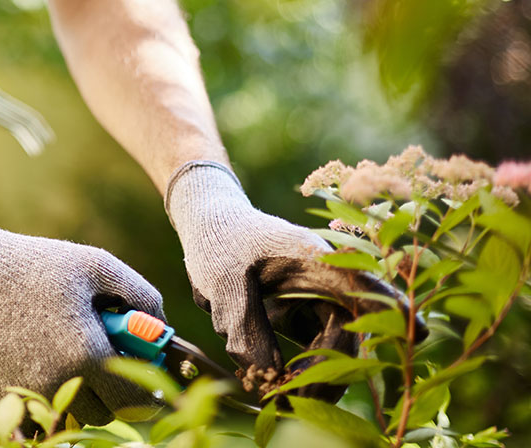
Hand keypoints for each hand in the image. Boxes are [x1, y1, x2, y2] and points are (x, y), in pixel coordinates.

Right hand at [0, 200, 163, 424]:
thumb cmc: (31, 264)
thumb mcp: (94, 265)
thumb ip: (140, 294)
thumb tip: (162, 325)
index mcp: (87, 354)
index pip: (135, 400)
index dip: (148, 392)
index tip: (148, 378)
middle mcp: (57, 383)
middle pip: (104, 415)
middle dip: (110, 392)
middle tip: (102, 358)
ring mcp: (25, 394)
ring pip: (69, 416)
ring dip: (78, 395)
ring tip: (67, 354)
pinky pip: (36, 410)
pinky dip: (44, 392)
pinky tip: (36, 356)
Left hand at [166, 161, 424, 399]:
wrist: (211, 226)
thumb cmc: (220, 242)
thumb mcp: (222, 281)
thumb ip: (243, 325)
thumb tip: (267, 374)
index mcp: (316, 261)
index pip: (363, 286)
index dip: (391, 309)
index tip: (415, 332)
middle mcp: (328, 282)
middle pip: (348, 334)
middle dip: (327, 374)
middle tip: (290, 401)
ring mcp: (320, 300)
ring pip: (334, 349)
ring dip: (313, 378)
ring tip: (278, 399)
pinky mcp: (306, 315)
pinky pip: (316, 350)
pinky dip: (300, 372)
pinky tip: (276, 389)